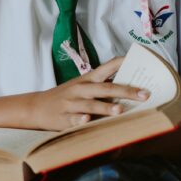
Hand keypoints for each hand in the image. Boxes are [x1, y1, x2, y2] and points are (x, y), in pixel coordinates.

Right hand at [28, 56, 150, 130]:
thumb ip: (102, 85)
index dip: (123, 63)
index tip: (141, 60)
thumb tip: (129, 85)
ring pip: (91, 104)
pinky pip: (74, 119)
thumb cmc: (66, 97)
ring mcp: (72, 103)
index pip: (107, 67)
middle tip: (143, 94)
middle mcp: (81, 89)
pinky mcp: (64, 118)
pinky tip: (87, 120)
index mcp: (87, 80)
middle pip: (105, 88)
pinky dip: (80, 119)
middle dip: (126, 91)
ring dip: (105, 107)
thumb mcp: (82, 86)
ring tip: (120, 110)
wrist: (37, 106)